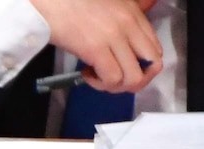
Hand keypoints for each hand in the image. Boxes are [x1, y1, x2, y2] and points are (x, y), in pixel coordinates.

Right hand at [32, 0, 162, 92]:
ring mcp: (114, 37)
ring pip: (133, 77)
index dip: (143, 67)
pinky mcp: (96, 49)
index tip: (124, 66)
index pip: (155, 49)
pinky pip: (112, 79)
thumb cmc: (70, 2)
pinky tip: (86, 74)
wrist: (48, 1)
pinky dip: (100, 83)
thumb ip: (121, 20)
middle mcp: (129, 24)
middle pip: (152, 65)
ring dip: (115, 85)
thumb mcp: (107, 4)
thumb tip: (122, 45)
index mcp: (133, 12)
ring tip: (97, 77)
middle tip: (114, 79)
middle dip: (135, 80)